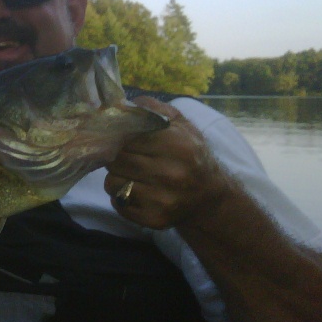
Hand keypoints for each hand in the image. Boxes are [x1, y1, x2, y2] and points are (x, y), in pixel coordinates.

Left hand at [104, 97, 233, 228]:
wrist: (209, 197)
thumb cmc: (191, 155)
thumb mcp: (181, 125)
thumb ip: (154, 109)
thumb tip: (124, 103)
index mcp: (176, 145)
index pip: (127, 137)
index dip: (120, 138)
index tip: (121, 140)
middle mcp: (170, 173)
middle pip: (117, 160)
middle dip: (116, 158)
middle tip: (127, 159)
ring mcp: (162, 198)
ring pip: (112, 183)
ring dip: (116, 178)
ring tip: (131, 176)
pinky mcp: (154, 218)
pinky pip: (118, 204)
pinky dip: (121, 198)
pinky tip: (136, 193)